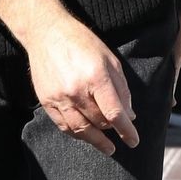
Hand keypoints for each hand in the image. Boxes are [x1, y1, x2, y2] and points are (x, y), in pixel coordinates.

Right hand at [27, 14, 138, 156]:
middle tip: (120, 133)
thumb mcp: (110, 59)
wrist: (46, 32)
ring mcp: (59, 97)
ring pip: (81, 129)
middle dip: (112, 130)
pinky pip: (64, 126)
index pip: (115, 113)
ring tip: (107, 147)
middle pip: (99, 122)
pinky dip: (77, 134)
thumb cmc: (82, 43)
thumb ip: (121, 89)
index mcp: (97, 77)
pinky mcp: (46, 101)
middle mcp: (77, 90)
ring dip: (96, 141)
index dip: (126, 131)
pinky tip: (85, 136)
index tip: (133, 141)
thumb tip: (129, 115)